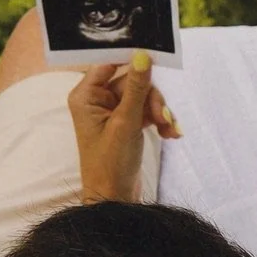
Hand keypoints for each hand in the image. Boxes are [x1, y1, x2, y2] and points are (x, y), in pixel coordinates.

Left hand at [69, 52, 180, 203]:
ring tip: (169, 130)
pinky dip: (160, 120)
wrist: (115, 200)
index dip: (131, 59)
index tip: (154, 56)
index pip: (108, 63)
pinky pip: (147, 110)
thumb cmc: (110, 164)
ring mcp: (113, 112)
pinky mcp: (127, 123)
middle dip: (152, 99)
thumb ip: (136, 88)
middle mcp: (97, 100)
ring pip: (144, 96)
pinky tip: (170, 134)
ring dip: (159, 111)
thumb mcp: (126, 123)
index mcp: (86, 96)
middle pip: (133, 81)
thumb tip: (142, 55)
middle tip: (163, 117)